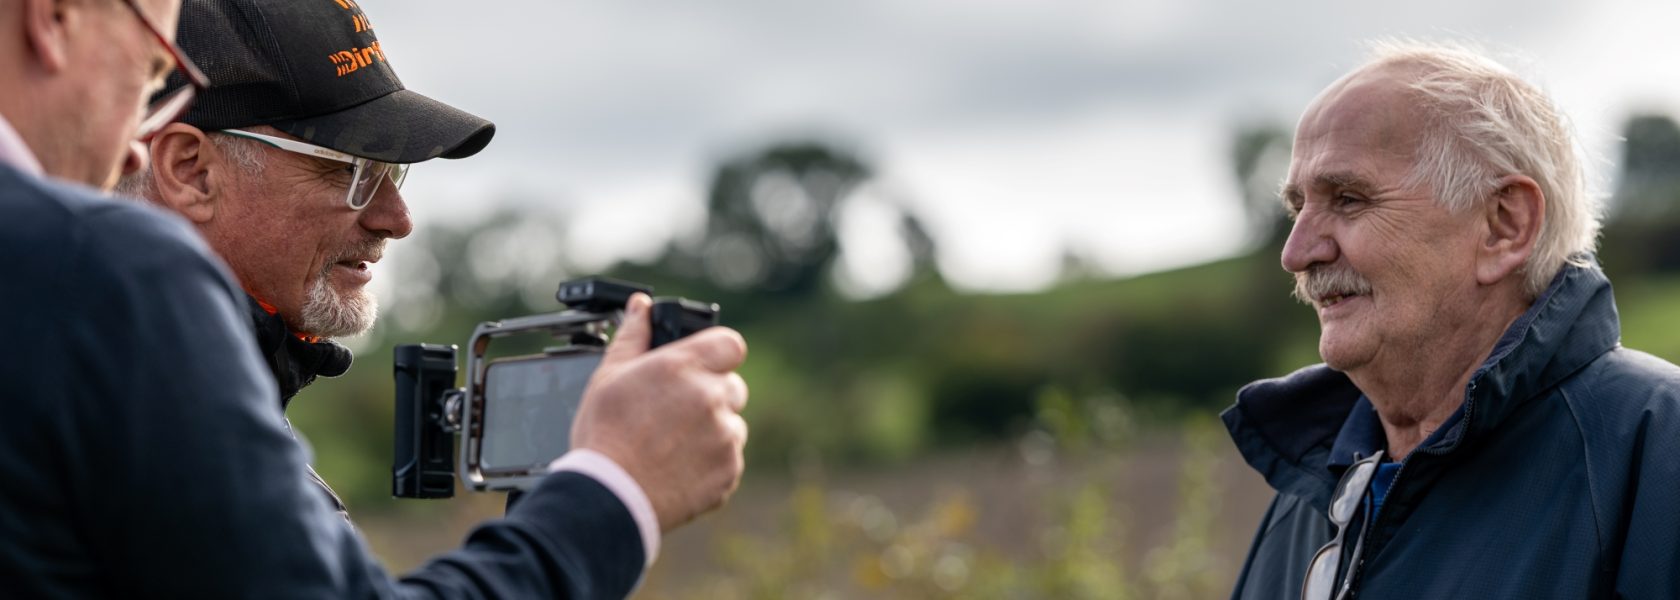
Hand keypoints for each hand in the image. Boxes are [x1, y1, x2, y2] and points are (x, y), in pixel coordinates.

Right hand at [571, 293, 748, 531]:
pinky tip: (678, 466)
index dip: (717, 353)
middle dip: (710, 394)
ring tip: (671, 444)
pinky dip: (711, 462)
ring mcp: (725, 437)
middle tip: (674, 411)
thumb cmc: (604, 436)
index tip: (702, 365)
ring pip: (731, 425)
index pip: (731, 344)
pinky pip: (730, 459)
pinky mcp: (729, 472)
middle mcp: (712, 398)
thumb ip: (632, 336)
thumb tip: (641, 305)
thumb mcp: (608, 376)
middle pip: (731, 386)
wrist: (610, 497)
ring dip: (712, 430)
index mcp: (685, 367)